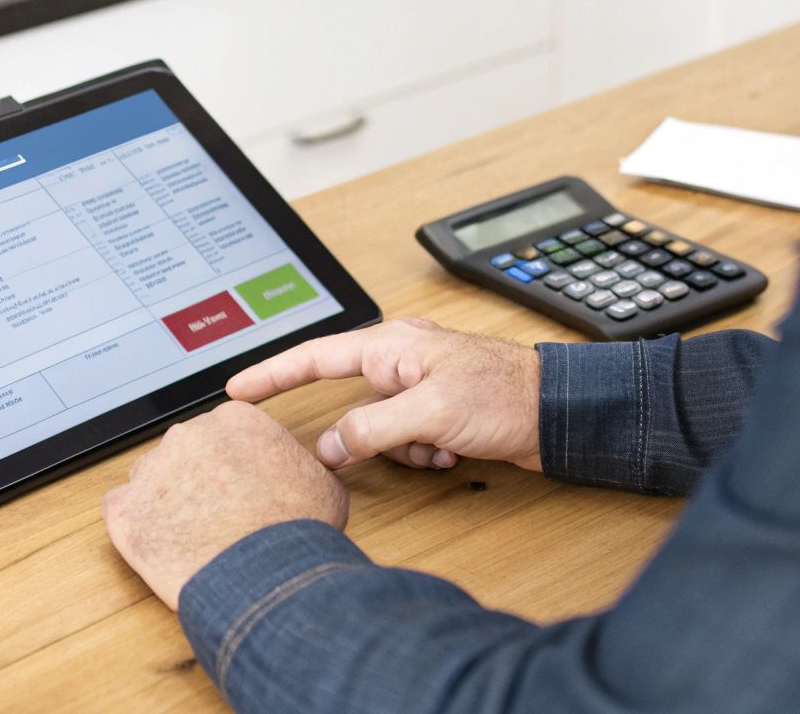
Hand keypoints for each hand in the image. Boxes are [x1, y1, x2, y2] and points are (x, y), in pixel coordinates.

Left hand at [103, 400, 347, 609]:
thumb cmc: (295, 531)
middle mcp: (187, 435)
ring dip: (165, 502)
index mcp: (233, 420)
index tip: (235, 485)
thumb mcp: (321, 483)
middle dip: (195, 480)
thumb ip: (295, 465)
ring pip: (151, 480)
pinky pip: (122, 511)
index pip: (221, 435)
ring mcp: (151, 470)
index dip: (229, 464)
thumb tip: (296, 474)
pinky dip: (137, 525)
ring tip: (190, 535)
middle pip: (183, 453)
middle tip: (214, 513)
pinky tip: (161, 543)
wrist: (268, 574)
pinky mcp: (125, 510)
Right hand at [228, 317, 541, 472]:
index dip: (273, 374)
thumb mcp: (428, 412)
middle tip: (378, 443)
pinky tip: (454, 450)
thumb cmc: (506, 395)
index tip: (239, 388)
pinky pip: (406, 441)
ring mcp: (420, 388)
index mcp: (392, 346)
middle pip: (351, 402)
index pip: (315, 357)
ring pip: (378, 430)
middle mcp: (401, 361)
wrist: (560, 415)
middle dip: (363, 434)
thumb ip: (370, 428)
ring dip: (402, 448)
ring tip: (439, 445)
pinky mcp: (439, 414)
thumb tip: (329, 448)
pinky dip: (424, 453)